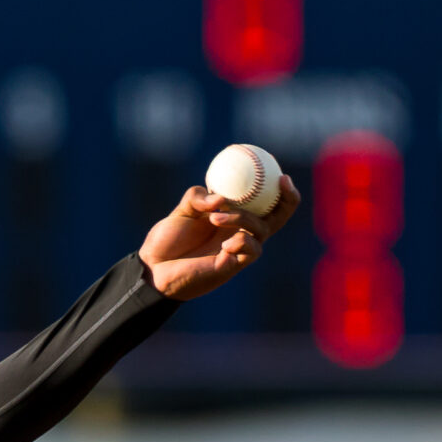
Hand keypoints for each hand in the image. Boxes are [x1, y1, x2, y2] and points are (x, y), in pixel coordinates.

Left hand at [138, 179, 300, 300]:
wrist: (153, 268)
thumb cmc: (168, 238)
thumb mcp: (182, 209)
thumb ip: (198, 197)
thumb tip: (219, 198)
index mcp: (233, 216)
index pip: (264, 202)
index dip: (279, 189)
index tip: (279, 173)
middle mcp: (240, 232)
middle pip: (277, 217)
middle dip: (288, 199)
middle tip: (281, 181)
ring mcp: (238, 250)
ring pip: (261, 230)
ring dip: (243, 218)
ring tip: (215, 217)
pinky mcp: (232, 266)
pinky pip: (251, 251)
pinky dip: (243, 242)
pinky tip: (226, 244)